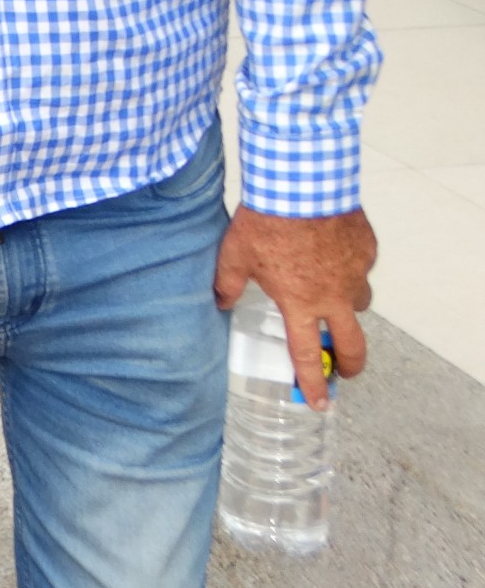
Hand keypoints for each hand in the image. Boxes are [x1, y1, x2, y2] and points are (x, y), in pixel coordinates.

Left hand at [214, 206, 375, 407]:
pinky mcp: (367, 251)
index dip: (313, 383)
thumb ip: (227, 283)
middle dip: (350, 364)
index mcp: (300, 303)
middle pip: (353, 344)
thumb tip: (219, 301)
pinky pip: (361, 268)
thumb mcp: (234, 254)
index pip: (307, 355)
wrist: (301, 185)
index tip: (321, 402)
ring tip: (331, 295)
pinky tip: (332, 253)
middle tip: (345, 369)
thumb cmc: (265, 221)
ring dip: (348, 307)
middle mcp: (334, 296)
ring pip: (360, 303)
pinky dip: (350, 268)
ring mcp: (355, 274)